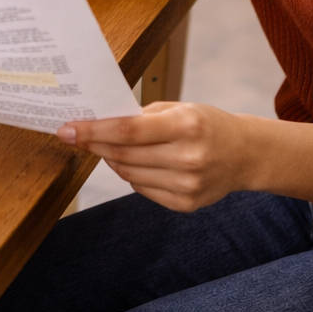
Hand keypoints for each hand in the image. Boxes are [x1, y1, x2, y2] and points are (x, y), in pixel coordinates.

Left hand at [58, 103, 312, 210]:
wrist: (245, 154)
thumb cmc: (206, 124)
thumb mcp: (179, 107)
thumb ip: (141, 117)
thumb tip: (98, 125)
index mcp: (187, 126)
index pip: (127, 131)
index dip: (92, 131)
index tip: (67, 129)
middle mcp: (188, 158)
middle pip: (123, 154)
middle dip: (94, 144)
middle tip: (76, 135)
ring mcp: (187, 185)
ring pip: (128, 174)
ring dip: (112, 159)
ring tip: (111, 147)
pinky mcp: (185, 204)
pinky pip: (141, 188)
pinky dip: (132, 174)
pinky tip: (139, 163)